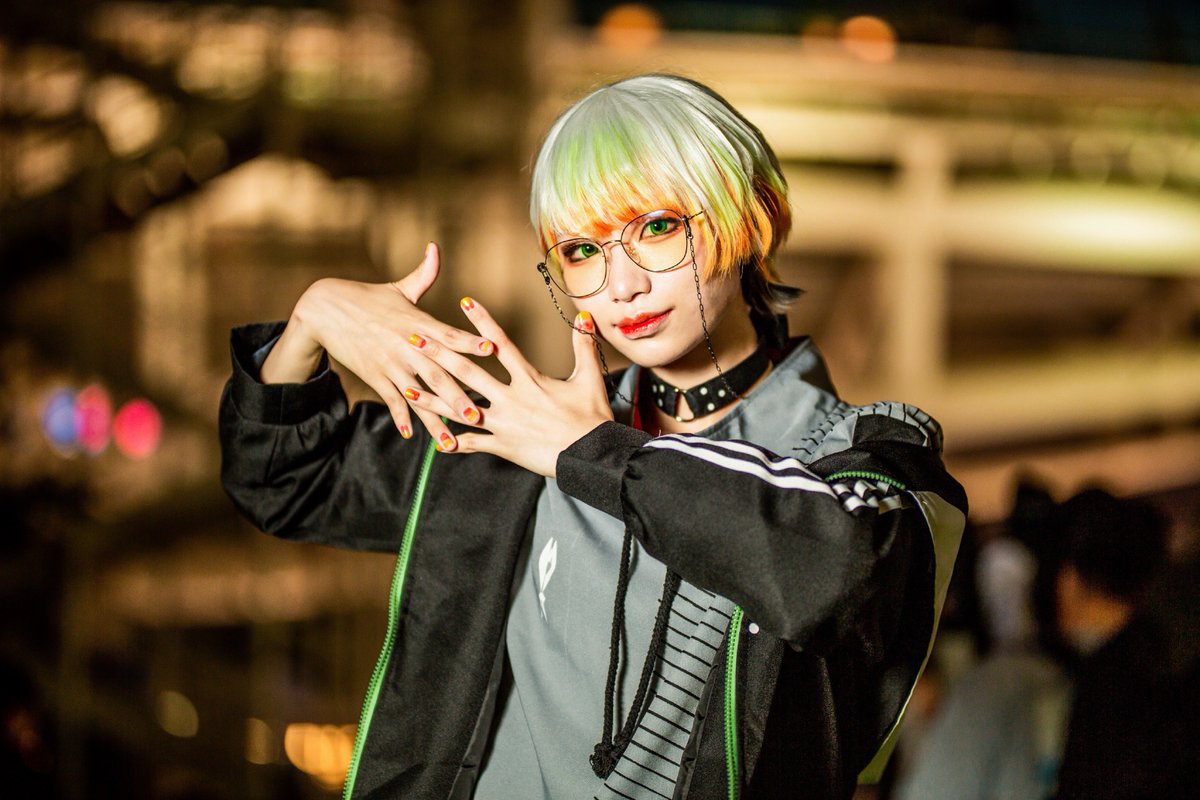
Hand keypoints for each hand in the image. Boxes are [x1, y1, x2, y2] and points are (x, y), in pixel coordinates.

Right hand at [262, 243, 492, 444]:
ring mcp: (390, 363)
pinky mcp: (375, 375)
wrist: (325, 309)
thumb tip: (435, 248)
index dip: (470, 341)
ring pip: (418, 394)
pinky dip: (399, 416)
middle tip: (478, 415)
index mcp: (418, 322)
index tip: (492, 349)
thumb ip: (424, 274)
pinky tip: (409, 435)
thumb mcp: (398, 288)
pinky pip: (391, 399)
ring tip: (451, 439)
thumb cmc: (368, 297)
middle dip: (458, 394)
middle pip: (437, 372)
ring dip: (434, 417)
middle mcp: (407, 345)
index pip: (449, 334)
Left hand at [402, 299, 613, 475]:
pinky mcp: (504, 447)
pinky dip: (455, 444)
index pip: (500, 344)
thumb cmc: (592, 418)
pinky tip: (436, 441)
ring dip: (432, 399)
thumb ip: (583, 345)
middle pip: (468, 372)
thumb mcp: (589, 378)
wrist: (592, 455)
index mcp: (529, 379)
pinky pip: (474, 444)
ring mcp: (504, 424)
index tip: (464, 302)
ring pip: (460, 409)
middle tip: (414, 339)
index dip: (482, 322)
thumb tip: (584, 317)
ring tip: (407, 389)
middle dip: (439, 354)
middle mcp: (511, 399)